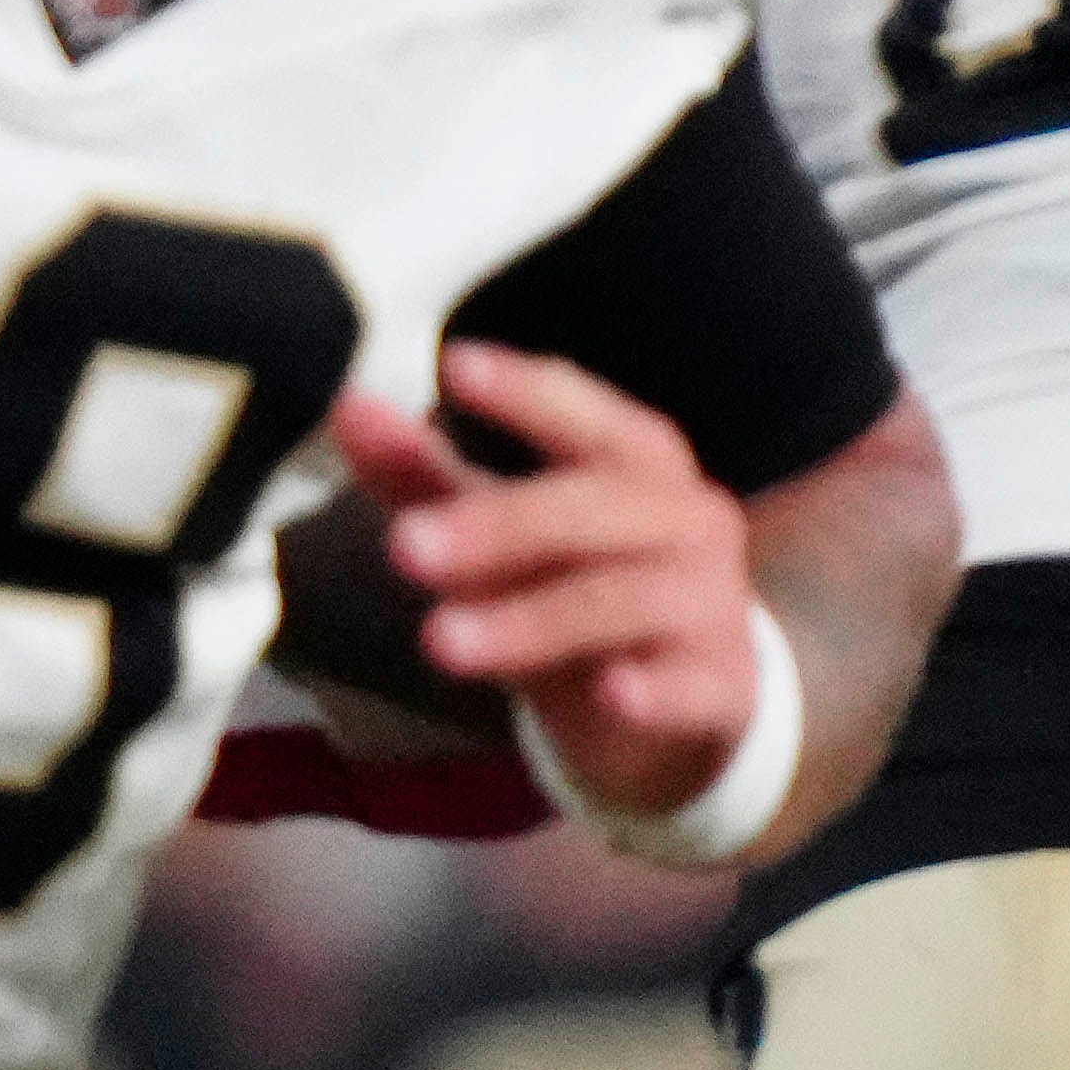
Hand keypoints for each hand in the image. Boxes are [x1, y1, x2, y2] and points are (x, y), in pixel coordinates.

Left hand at [328, 345, 757, 829]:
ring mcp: (710, 603)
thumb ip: (425, 473)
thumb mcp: (500, 532)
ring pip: (622, 599)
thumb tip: (348, 405)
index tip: (453, 365)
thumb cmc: (576, 585)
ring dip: (531, 620)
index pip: (583, 414)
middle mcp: (685, 518)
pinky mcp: (722, 686)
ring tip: (439, 639)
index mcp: (634, 462)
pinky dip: (655, 689)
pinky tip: (613, 694)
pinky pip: (691, 685)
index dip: (525, 392)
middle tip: (402, 546)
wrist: (681, 704)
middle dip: (497, 524)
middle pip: (592, 508)